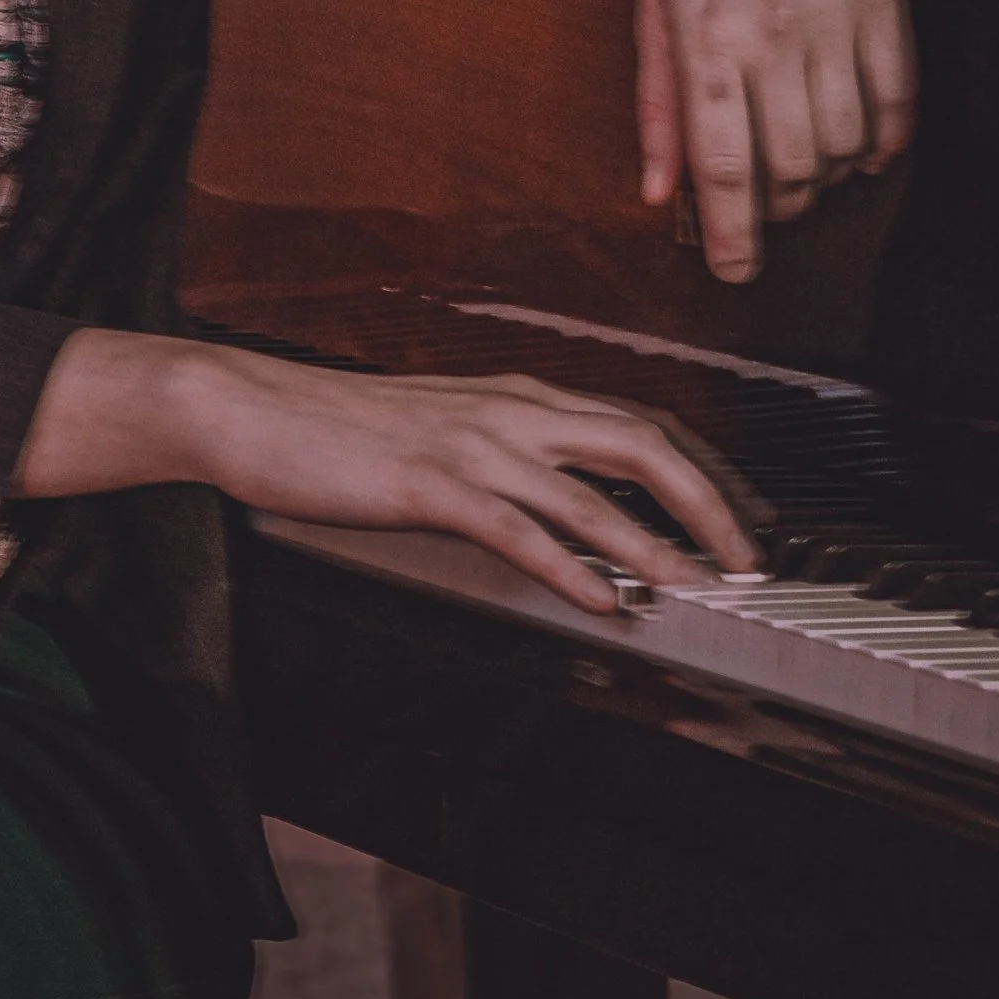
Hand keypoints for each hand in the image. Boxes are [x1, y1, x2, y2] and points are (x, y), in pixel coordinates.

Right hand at [15, 334, 763, 616]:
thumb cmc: (337, 425)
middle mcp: (509, 410)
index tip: (739, 518)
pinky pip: (520, 531)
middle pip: (641, 444)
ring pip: (592, 493)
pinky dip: (572, 569)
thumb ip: (502, 455)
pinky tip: (603, 603)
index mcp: (515, 395)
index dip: (700, 471)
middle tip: (746, 558)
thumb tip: (555, 503)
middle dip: (706, 503)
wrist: (251, 408)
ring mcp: (473, 445)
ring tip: (698, 587)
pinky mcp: (431, 484)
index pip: (636, 423)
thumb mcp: (439, 427)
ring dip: (655, 544)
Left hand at [638, 0, 914, 284]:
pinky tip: (862, 150)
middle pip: (791, 166)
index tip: (735, 274)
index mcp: (706, 39)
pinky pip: (896, 98)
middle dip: (779, 210)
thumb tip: (658, 191)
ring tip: (806, 175)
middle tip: (766, 212)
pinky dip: (884, 140)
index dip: (733, 234)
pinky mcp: (885, 2)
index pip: (722, 164)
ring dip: (827, 179)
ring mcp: (837, 20)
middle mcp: (774, 37)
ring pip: (844, 142)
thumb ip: (657, 100)